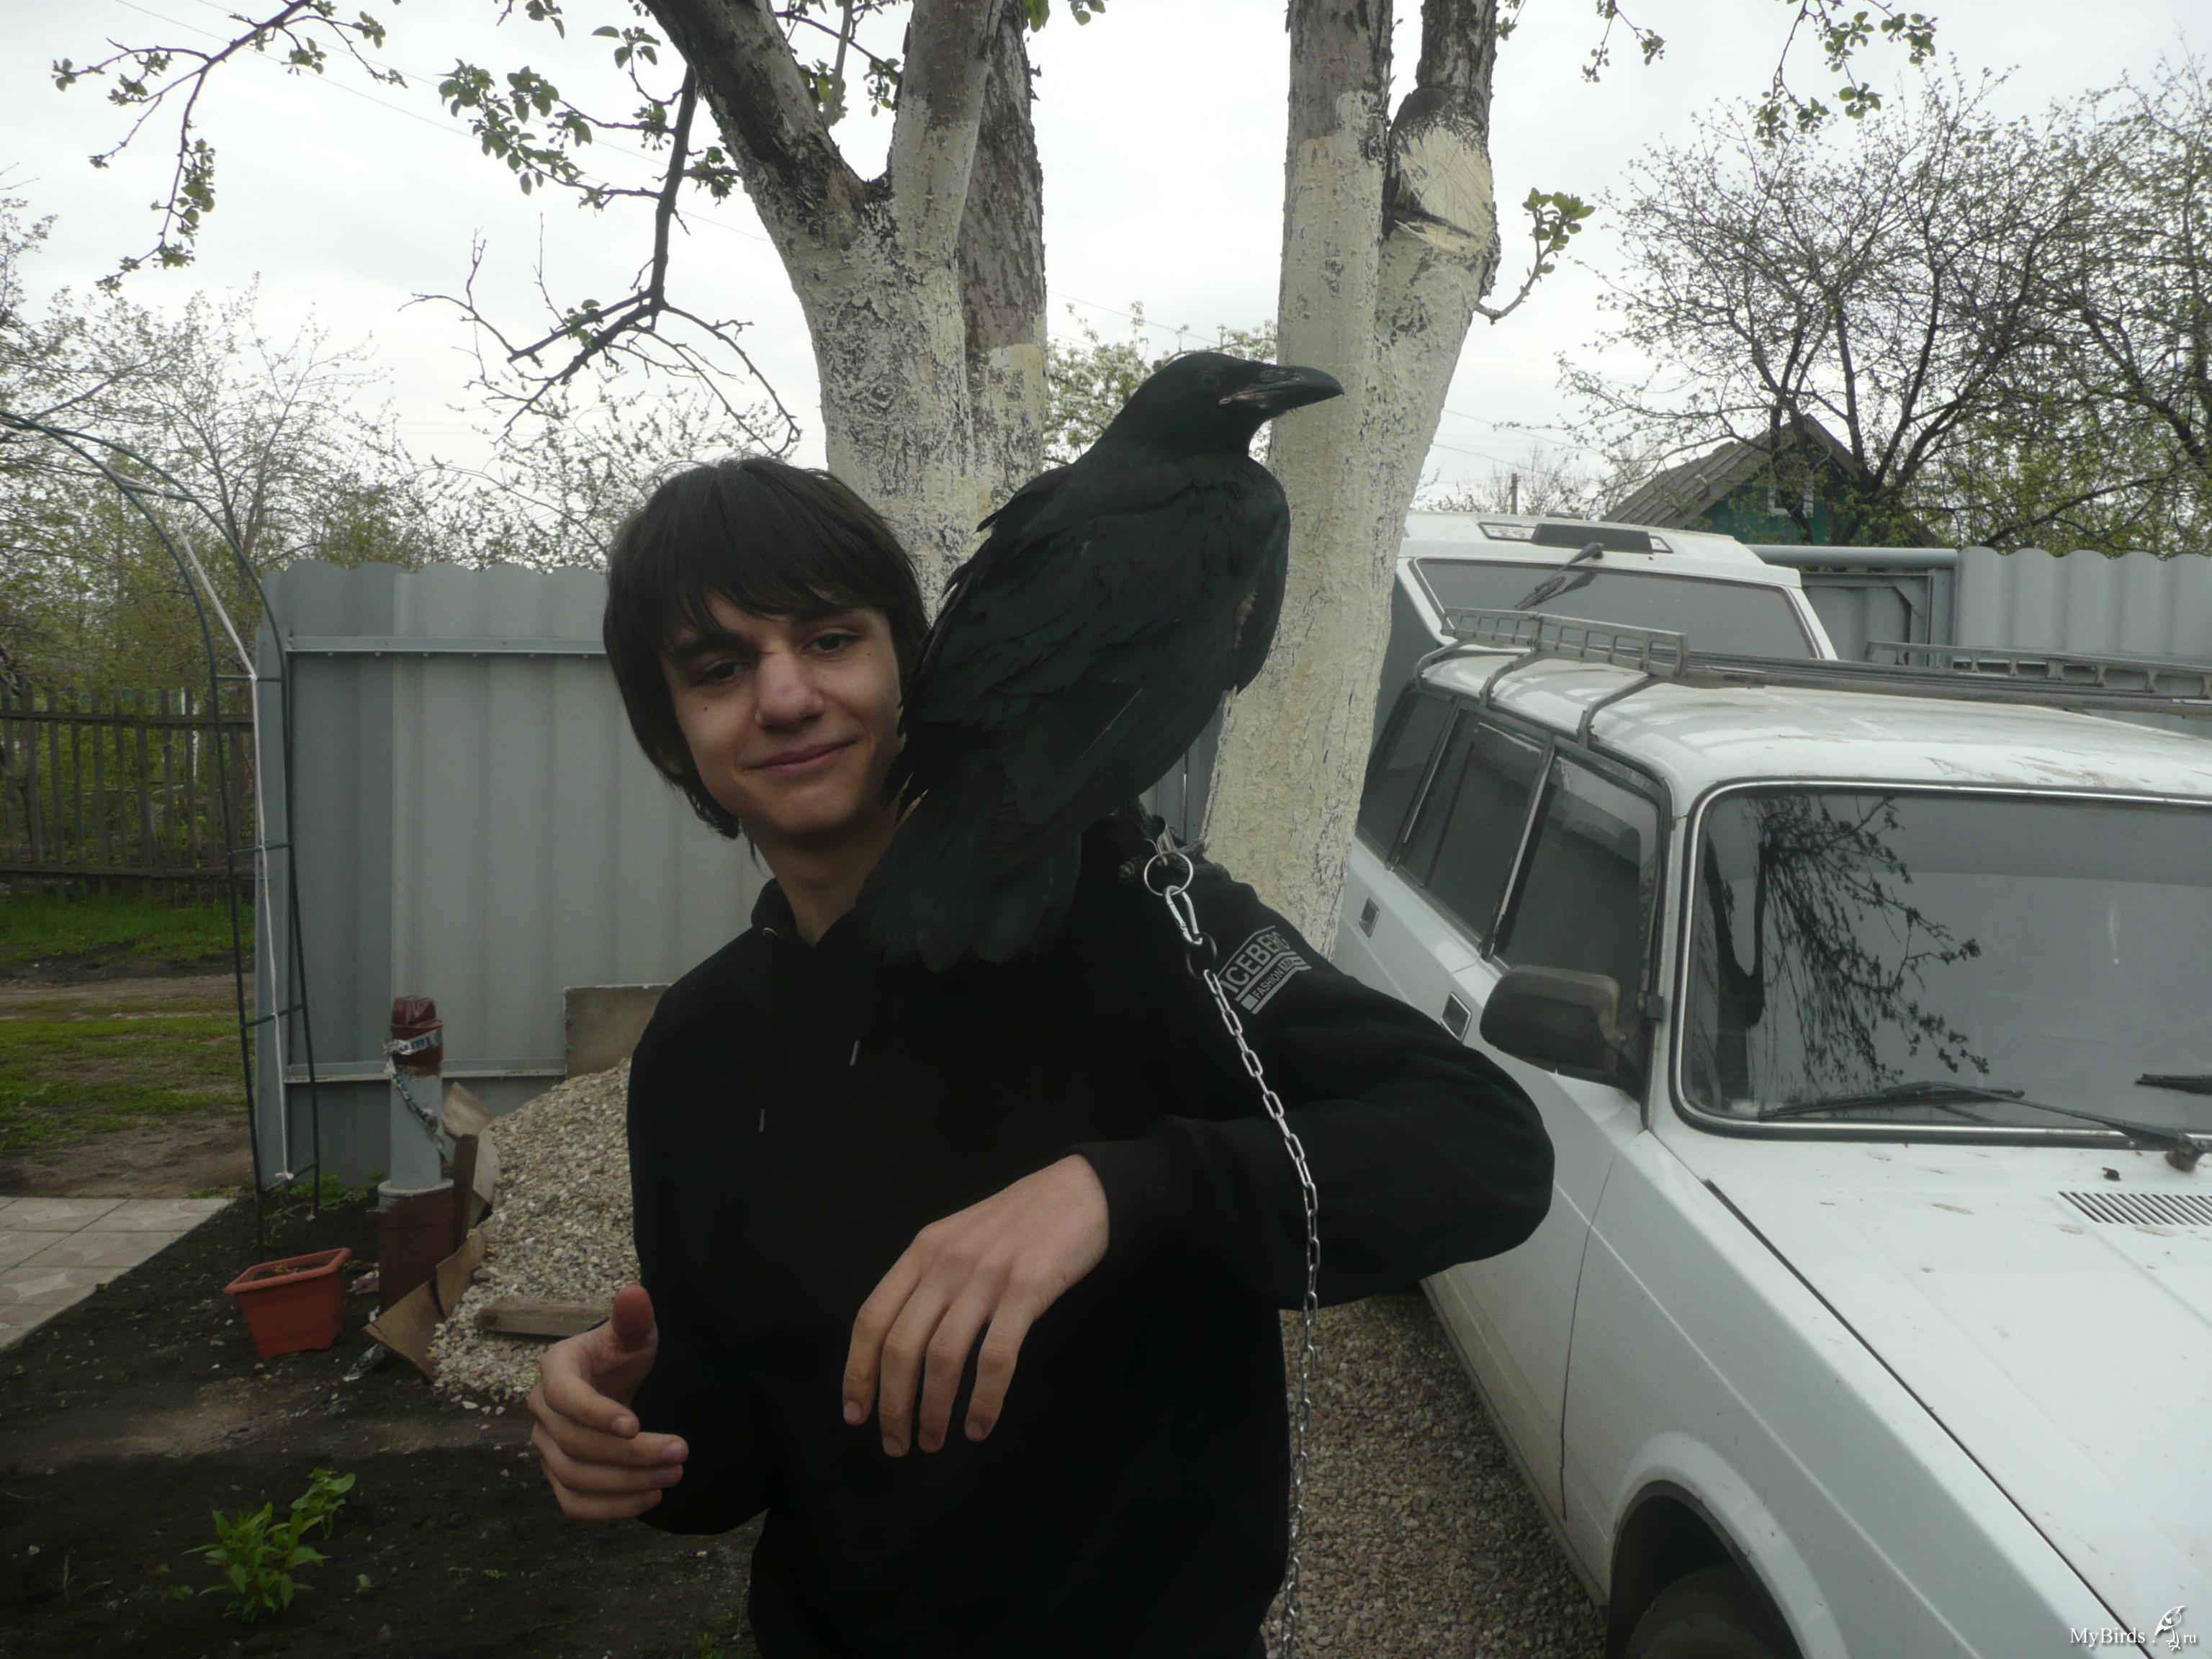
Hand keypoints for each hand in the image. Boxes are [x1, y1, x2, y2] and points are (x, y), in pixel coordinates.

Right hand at [528, 1283, 688, 1519]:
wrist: (613, 1383)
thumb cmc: (622, 1354)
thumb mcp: (634, 1333)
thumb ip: (633, 1317)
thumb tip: (634, 1293)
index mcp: (556, 1369)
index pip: (564, 1397)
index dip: (595, 1414)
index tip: (635, 1425)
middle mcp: (542, 1410)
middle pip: (575, 1444)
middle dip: (629, 1454)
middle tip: (679, 1453)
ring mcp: (545, 1447)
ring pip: (574, 1477)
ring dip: (625, 1483)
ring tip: (673, 1475)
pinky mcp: (558, 1477)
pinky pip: (573, 1503)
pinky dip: (609, 1508)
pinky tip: (649, 1499)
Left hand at [843, 1154, 1108, 1456]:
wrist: (1079, 1191)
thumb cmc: (1018, 1221)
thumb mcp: (958, 1237)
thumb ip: (928, 1279)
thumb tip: (900, 1345)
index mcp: (922, 1251)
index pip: (872, 1318)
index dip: (857, 1371)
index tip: (856, 1413)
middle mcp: (945, 1262)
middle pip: (900, 1346)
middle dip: (892, 1405)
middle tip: (897, 1444)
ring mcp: (986, 1275)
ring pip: (942, 1357)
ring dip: (932, 1410)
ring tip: (933, 1442)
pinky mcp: (1027, 1288)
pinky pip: (995, 1357)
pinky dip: (983, 1399)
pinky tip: (979, 1425)